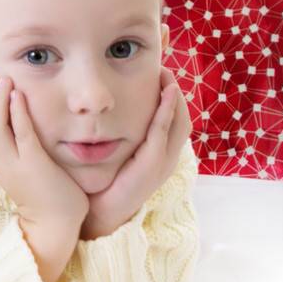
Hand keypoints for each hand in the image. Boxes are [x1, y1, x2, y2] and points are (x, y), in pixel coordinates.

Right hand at [0, 74, 88, 235]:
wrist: (56, 222)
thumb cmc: (40, 190)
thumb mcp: (15, 166)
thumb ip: (8, 146)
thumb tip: (6, 119)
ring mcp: (14, 164)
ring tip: (4, 81)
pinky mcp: (34, 165)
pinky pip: (21, 136)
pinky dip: (17, 113)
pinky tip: (18, 96)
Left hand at [81, 68, 191, 239]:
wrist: (99, 213)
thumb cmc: (104, 182)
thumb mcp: (118, 153)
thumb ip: (120, 132)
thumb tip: (109, 107)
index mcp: (161, 154)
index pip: (176, 120)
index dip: (172, 96)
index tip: (161, 74)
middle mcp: (168, 158)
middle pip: (183, 117)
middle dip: (176, 91)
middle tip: (164, 68)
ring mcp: (163, 162)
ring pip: (179, 123)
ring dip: (174, 97)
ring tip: (166, 75)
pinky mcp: (153, 165)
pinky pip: (163, 133)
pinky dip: (166, 111)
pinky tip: (164, 93)